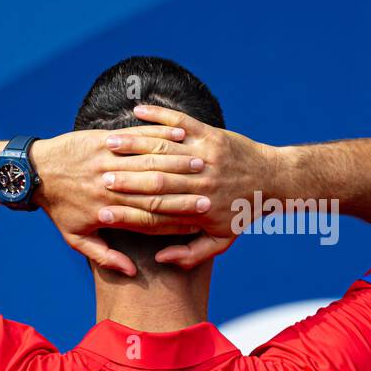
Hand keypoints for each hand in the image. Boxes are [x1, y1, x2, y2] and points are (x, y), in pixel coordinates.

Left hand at [30, 127, 208, 274]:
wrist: (34, 171)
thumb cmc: (57, 207)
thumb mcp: (75, 237)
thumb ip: (104, 256)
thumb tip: (130, 271)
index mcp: (108, 211)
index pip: (150, 218)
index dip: (177, 219)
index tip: (200, 218)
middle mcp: (110, 186)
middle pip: (155, 189)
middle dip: (185, 190)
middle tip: (211, 191)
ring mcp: (107, 160)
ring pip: (149, 161)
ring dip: (178, 161)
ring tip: (201, 162)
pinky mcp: (103, 140)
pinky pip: (136, 137)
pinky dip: (159, 135)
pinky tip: (179, 136)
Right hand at [95, 103, 280, 267]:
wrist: (272, 180)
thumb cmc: (243, 211)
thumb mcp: (222, 240)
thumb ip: (192, 254)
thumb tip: (161, 259)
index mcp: (199, 208)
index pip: (156, 210)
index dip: (128, 212)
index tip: (102, 211)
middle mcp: (201, 181)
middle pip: (155, 179)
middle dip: (124, 179)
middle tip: (98, 178)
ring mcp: (205, 154)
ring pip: (163, 148)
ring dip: (134, 145)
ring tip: (109, 144)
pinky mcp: (210, 133)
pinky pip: (180, 120)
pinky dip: (159, 115)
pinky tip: (138, 110)